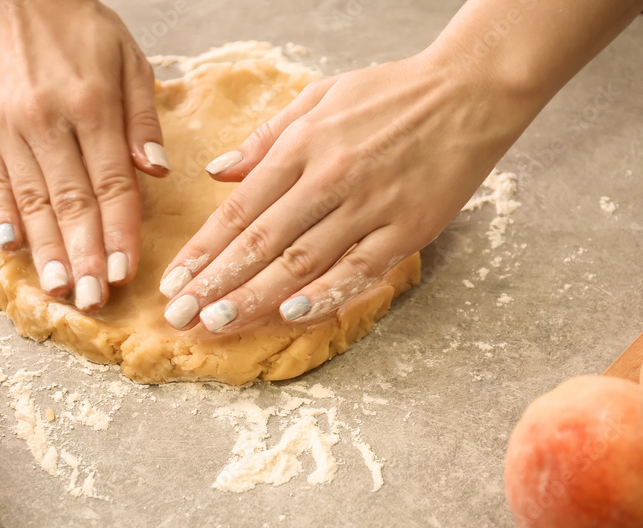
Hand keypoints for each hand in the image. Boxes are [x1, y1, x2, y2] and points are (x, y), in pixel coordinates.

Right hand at [0, 0, 165, 310]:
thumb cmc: (82, 31)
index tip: (125, 273)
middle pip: (70, 202)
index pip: (111, 184)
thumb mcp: (130, 61)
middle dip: (84, 256)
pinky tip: (11, 249)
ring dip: (46, 250)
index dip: (119, 232)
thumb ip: (144, 119)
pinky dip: (0, 217)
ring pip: (30, 200)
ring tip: (59, 288)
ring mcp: (7, 125)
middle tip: (93, 299)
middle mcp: (47, 119)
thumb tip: (158, 171)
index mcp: (92, 106)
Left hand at [157, 52, 532, 331]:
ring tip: (218, 322)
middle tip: (180, 316)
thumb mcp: (319, 97)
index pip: (239, 209)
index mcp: (303, 146)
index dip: (202, 250)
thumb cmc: (392, 93)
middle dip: (215, 283)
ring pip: (302, 261)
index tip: (174, 282)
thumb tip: (217, 171)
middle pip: (261, 242)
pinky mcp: (408, 228)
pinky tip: (293, 313)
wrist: (469, 91)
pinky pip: (360, 269)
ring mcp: (370, 206)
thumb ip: (266, 138)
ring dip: (256, 296)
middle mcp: (330, 178)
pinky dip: (326, 293)